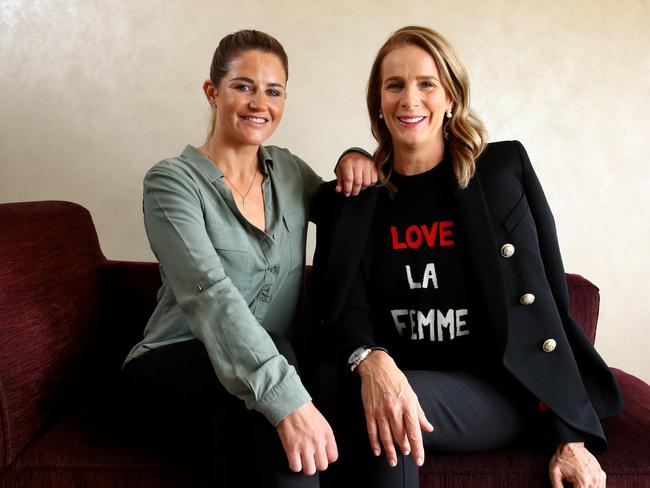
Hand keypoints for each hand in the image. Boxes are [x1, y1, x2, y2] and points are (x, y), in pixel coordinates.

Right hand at [276, 401, 337, 474]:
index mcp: (327, 434)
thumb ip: (325, 437)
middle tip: (310, 458)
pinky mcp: (292, 448)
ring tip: (302, 459)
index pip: (333, 457)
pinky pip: (296, 467)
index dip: (326, 458)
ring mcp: (305, 446)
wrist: (290, 404)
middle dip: (316, 463)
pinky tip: (293, 458)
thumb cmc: (305, 411)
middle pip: (322, 466)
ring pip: (310, 470)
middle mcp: (318, 441)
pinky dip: (294, 465)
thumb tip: (324, 451)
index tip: (320, 455)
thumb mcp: (322, 422)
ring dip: (305, 466)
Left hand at [335, 151, 377, 195]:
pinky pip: (374, 180)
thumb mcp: (340, 171)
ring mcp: (367, 164)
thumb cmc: (347, 164)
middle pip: (358, 182)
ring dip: (362, 188)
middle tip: (352, 193)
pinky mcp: (374, 166)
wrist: (356, 154)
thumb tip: (338, 190)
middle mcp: (358, 162)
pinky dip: (369, 185)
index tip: (347, 193)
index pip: (348, 179)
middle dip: (354, 191)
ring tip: (358, 187)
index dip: (347, 189)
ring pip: (366, 182)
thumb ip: (339, 181)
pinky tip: (364, 183)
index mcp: (347, 163)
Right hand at [357, 351, 433, 466]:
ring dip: (390, 451)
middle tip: (405, 454)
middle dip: (403, 448)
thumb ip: (420, 414)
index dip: (417, 449)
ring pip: (386, 437)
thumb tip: (428, 428)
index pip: (414, 432)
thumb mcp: (412, 394)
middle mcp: (394, 410)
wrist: (377, 368)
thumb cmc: (396, 380)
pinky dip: (375, 443)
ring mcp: (380, 411)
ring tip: (393, 460)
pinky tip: (378, 451)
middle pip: (399, 436)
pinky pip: (372, 431)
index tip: (418, 460)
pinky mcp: (369, 411)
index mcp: (408, 405)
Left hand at [549, 442, 605, 487]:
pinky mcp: (602, 474)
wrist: (571, 445)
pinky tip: (586, 485)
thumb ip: (557, 486)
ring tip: (578, 485)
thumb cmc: (562, 458)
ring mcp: (599, 476)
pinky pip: (601, 487)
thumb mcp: (554, 472)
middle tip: (575, 486)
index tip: (572, 487)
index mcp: (582, 479)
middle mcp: (593, 479)